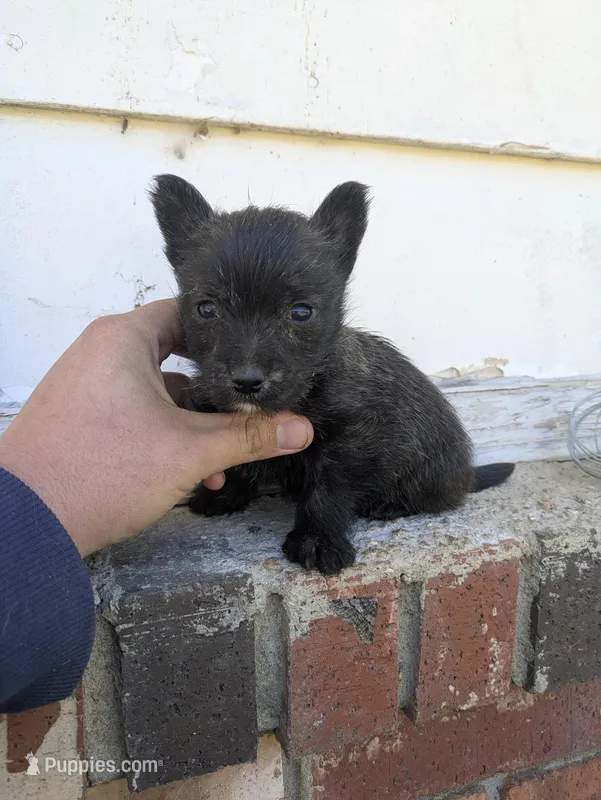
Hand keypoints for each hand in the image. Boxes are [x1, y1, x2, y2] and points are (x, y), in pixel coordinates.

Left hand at [0, 300, 312, 555]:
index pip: (189, 314)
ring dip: (193, 424)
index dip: (230, 335)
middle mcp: (101, 352)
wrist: (27, 526)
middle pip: (178, 357)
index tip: (259, 358)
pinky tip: (189, 474)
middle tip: (247, 414)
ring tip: (220, 461)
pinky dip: (164, 435)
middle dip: (215, 394)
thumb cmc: (100, 472)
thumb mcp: (190, 452)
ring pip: (159, 392)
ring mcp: (88, 384)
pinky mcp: (81, 416)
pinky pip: (135, 413)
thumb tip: (300, 427)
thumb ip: (249, 435)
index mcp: (124, 339)